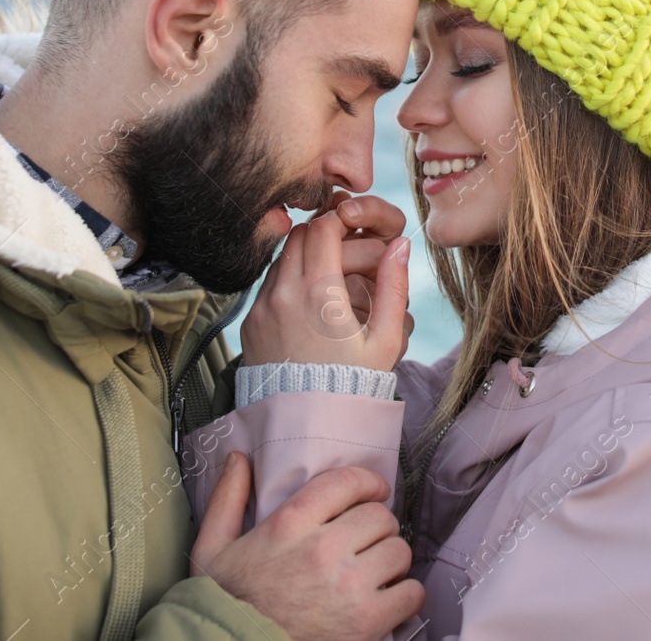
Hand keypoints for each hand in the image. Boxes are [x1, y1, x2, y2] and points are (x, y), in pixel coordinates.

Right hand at [191, 453, 422, 640]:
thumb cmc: (225, 605)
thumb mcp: (211, 549)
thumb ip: (226, 500)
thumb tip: (238, 459)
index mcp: (290, 524)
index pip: (347, 482)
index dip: (368, 483)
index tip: (375, 492)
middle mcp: (323, 549)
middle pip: (380, 516)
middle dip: (377, 527)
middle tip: (366, 541)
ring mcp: (348, 585)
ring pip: (399, 551)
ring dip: (391, 560)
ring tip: (374, 571)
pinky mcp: (366, 621)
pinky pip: (411, 592)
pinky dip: (404, 595)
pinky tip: (386, 599)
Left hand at [241, 194, 412, 369]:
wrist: (307, 426)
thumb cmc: (352, 385)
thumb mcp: (385, 341)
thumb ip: (394, 288)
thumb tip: (400, 245)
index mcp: (319, 294)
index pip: (323, 228)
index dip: (341, 223)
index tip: (355, 233)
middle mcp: (284, 295)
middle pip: (299, 235)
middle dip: (323, 234)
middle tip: (343, 251)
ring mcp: (262, 308)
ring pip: (282, 257)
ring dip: (304, 257)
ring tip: (328, 280)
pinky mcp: (250, 323)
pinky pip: (267, 285)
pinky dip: (287, 281)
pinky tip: (308, 303)